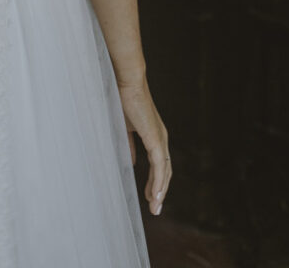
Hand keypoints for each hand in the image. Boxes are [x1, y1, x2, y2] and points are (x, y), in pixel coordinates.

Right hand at [118, 77, 170, 215]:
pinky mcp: (155, 138)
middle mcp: (161, 137)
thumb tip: (132, 161)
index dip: (155, 180)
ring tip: (155, 207)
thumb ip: (130, 144)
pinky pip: (159, 166)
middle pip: (165, 171)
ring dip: (160, 191)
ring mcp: (160, 138)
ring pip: (164, 171)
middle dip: (159, 191)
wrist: (126, 81)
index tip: (150, 196)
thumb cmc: (123, 98)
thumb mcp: (125, 126)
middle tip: (154, 207)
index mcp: (154, 134)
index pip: (159, 164)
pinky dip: (158, 182)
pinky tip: (155, 195)